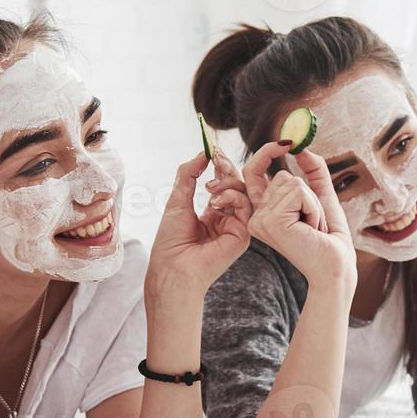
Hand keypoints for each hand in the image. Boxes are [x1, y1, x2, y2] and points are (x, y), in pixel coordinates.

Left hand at [147, 149, 253, 297]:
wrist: (172, 267)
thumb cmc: (170, 241)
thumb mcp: (177, 200)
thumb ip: (188, 174)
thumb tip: (201, 152)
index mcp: (212, 214)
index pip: (223, 185)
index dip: (220, 166)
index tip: (213, 150)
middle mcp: (226, 220)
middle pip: (236, 186)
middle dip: (227, 168)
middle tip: (217, 157)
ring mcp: (236, 227)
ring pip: (243, 193)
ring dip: (228, 183)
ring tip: (209, 188)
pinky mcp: (243, 235)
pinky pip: (245, 207)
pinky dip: (232, 197)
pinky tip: (215, 202)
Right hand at [243, 142, 355, 286]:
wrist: (336, 266)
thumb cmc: (329, 238)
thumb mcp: (321, 196)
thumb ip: (313, 170)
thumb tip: (302, 146)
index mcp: (263, 212)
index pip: (253, 173)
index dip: (266, 153)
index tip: (287, 142)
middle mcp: (256, 216)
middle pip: (283, 176)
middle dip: (308, 194)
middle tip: (313, 222)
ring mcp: (261, 219)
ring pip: (292, 182)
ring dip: (313, 203)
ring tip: (312, 227)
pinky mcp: (271, 221)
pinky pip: (299, 191)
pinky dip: (314, 207)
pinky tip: (311, 228)